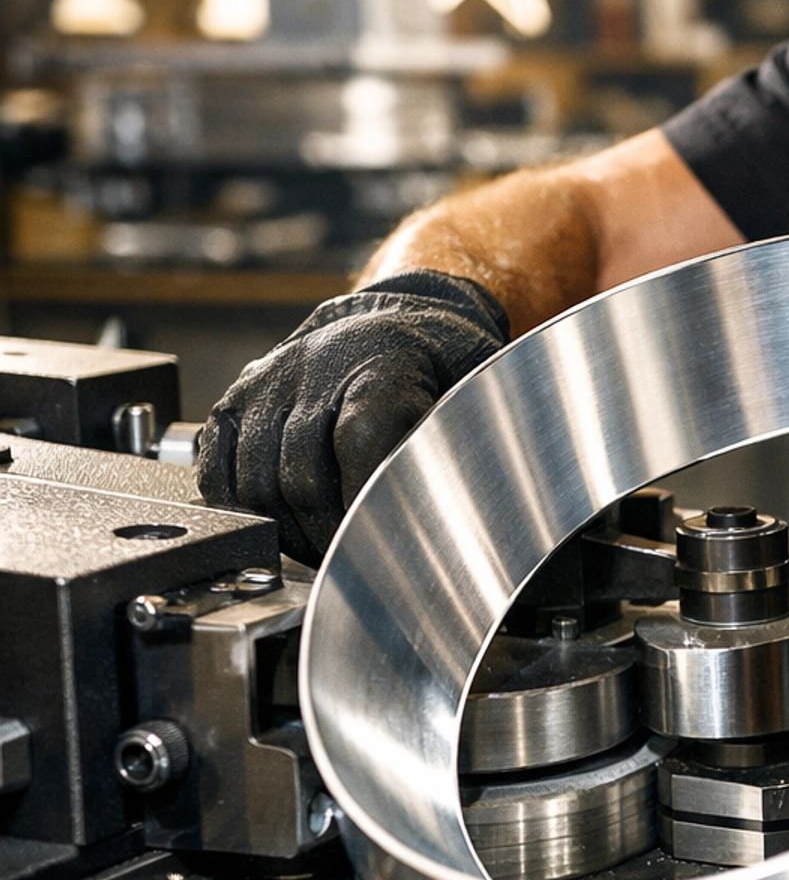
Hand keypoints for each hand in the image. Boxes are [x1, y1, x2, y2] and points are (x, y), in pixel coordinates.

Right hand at [198, 270, 507, 563]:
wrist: (396, 318)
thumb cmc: (442, 363)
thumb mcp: (478, 386)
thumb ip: (467, 442)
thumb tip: (476, 510)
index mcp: (384, 361)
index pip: (360, 439)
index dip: (364, 501)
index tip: (379, 542)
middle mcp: (315, 366)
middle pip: (302, 473)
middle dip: (328, 533)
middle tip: (352, 561)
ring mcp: (268, 381)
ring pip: (257, 479)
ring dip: (288, 531)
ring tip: (320, 550)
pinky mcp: (236, 397)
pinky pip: (220, 466)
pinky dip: (242, 508)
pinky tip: (277, 526)